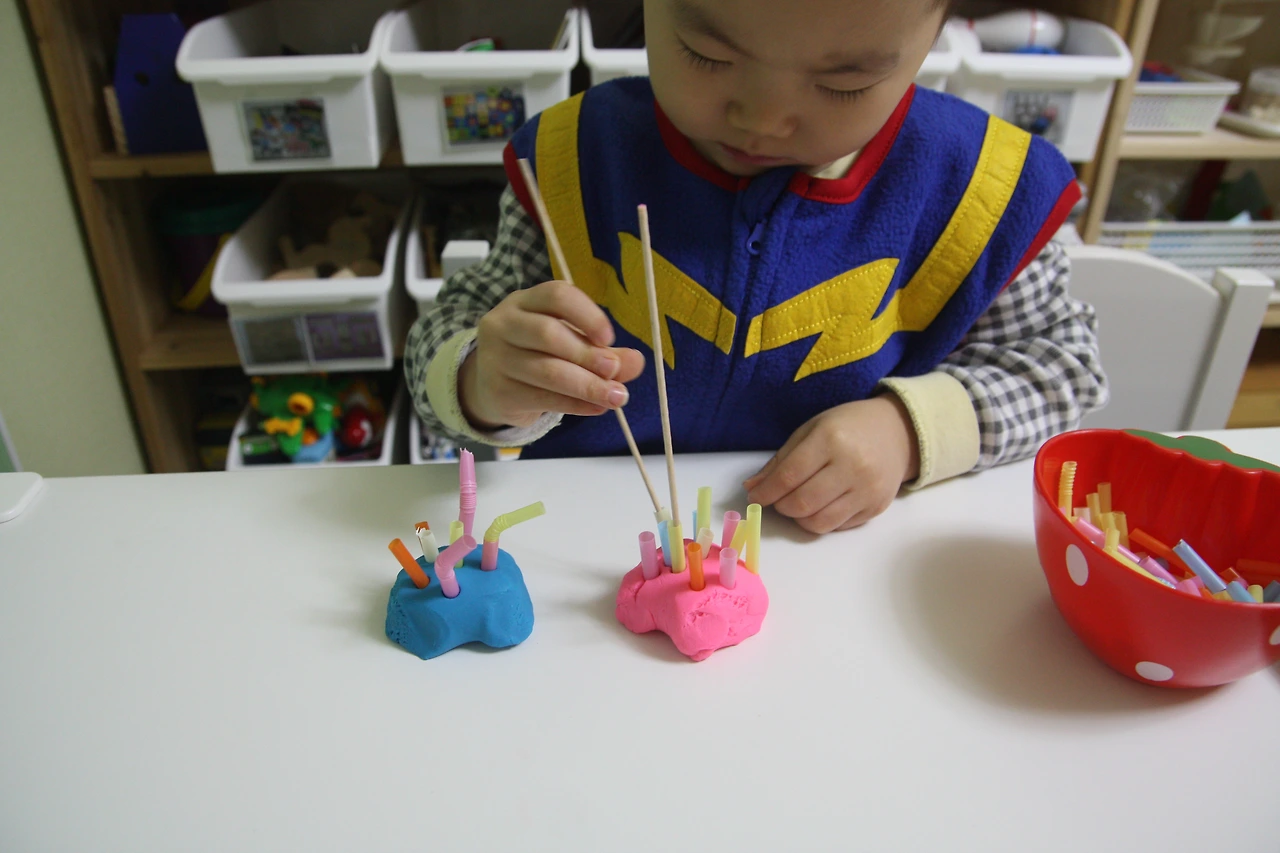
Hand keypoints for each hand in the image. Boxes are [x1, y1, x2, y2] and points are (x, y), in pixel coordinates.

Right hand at [459, 280, 644, 429]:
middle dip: (587, 354)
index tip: (609, 337)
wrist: (494, 384)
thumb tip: (636, 362)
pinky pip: (542, 397)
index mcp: (525, 301)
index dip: (586, 315)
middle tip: (614, 371)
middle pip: (548, 334)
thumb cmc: (538, 354)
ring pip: (546, 370)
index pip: (556, 296)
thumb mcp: (570, 344)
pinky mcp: (498, 390)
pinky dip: (575, 405)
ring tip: (615, 397)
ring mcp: (496, 357)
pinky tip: (596, 407)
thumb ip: (603, 350)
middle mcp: (504, 323)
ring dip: (586, 385)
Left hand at [744, 395, 919, 533]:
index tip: (754, 497)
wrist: (897, 431)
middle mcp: (852, 466)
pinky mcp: (876, 507)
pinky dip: (821, 520)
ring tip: (798, 502)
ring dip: (799, 518)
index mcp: (831, 439)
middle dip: (780, 506)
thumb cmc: (847, 427)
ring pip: (819, 522)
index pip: (789, 476)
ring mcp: (867, 490)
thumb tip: (753, 487)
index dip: (766, 492)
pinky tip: (821, 503)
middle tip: (778, 499)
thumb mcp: (810, 430)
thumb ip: (781, 460)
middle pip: (802, 503)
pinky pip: (838, 526)